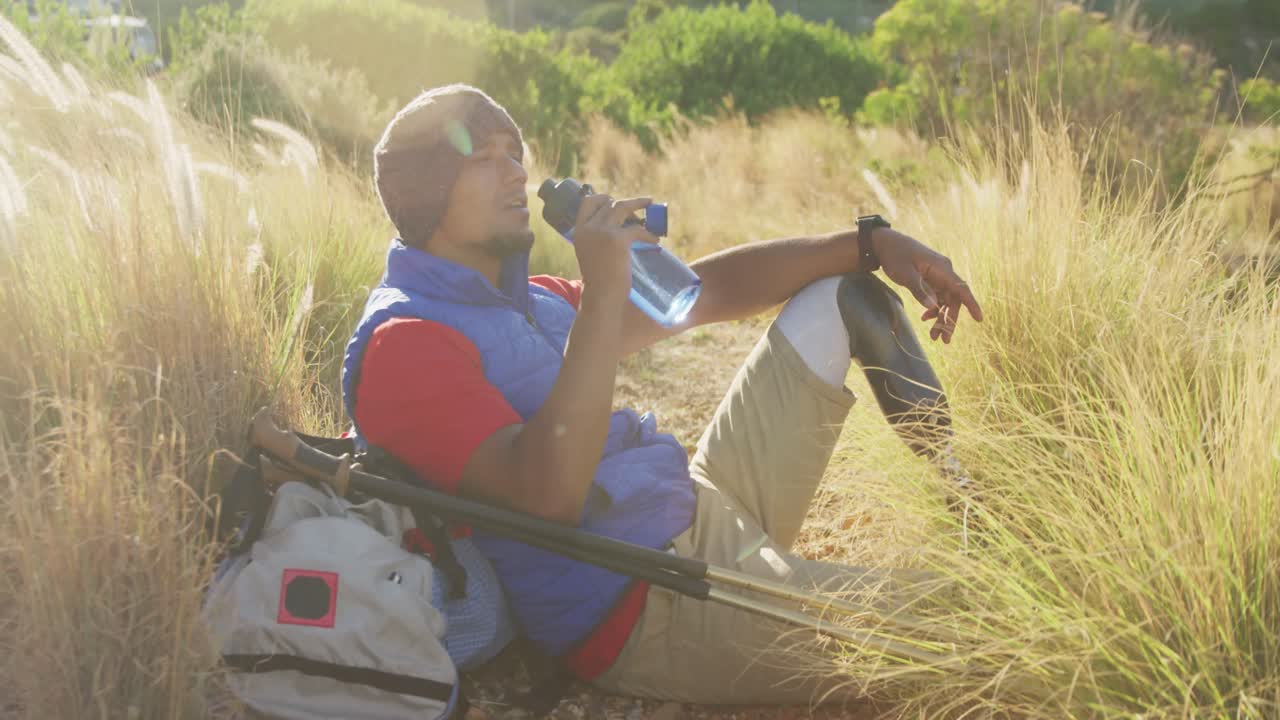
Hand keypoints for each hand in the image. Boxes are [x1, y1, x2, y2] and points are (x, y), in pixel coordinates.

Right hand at [571, 193, 657, 300]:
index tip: (615, 200)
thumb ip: (597, 240)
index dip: (602, 198)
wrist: (601, 298)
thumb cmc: (599, 282)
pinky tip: (656, 240)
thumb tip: (619, 228)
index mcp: (579, 231)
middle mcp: (589, 228)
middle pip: (609, 203)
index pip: (587, 202)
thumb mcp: (591, 255)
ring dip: (639, 204)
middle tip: (642, 204)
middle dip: (627, 202)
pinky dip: (649, 234)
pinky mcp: (618, 240)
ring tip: (651, 206)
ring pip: (623, 207)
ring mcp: (602, 232)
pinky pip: (638, 229)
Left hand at [872, 228, 983, 343]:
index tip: (979, 319)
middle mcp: (943, 272)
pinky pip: (936, 296)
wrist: (884, 243)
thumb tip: (934, 307)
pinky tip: (925, 318)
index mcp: (942, 268)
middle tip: (943, 340)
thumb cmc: (895, 255)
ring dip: (940, 318)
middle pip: (953, 300)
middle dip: (949, 320)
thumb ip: (919, 290)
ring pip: (945, 301)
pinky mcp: (929, 279)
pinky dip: (932, 308)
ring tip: (933, 336)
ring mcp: (936, 276)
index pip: (961, 289)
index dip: (971, 305)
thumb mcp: (905, 274)